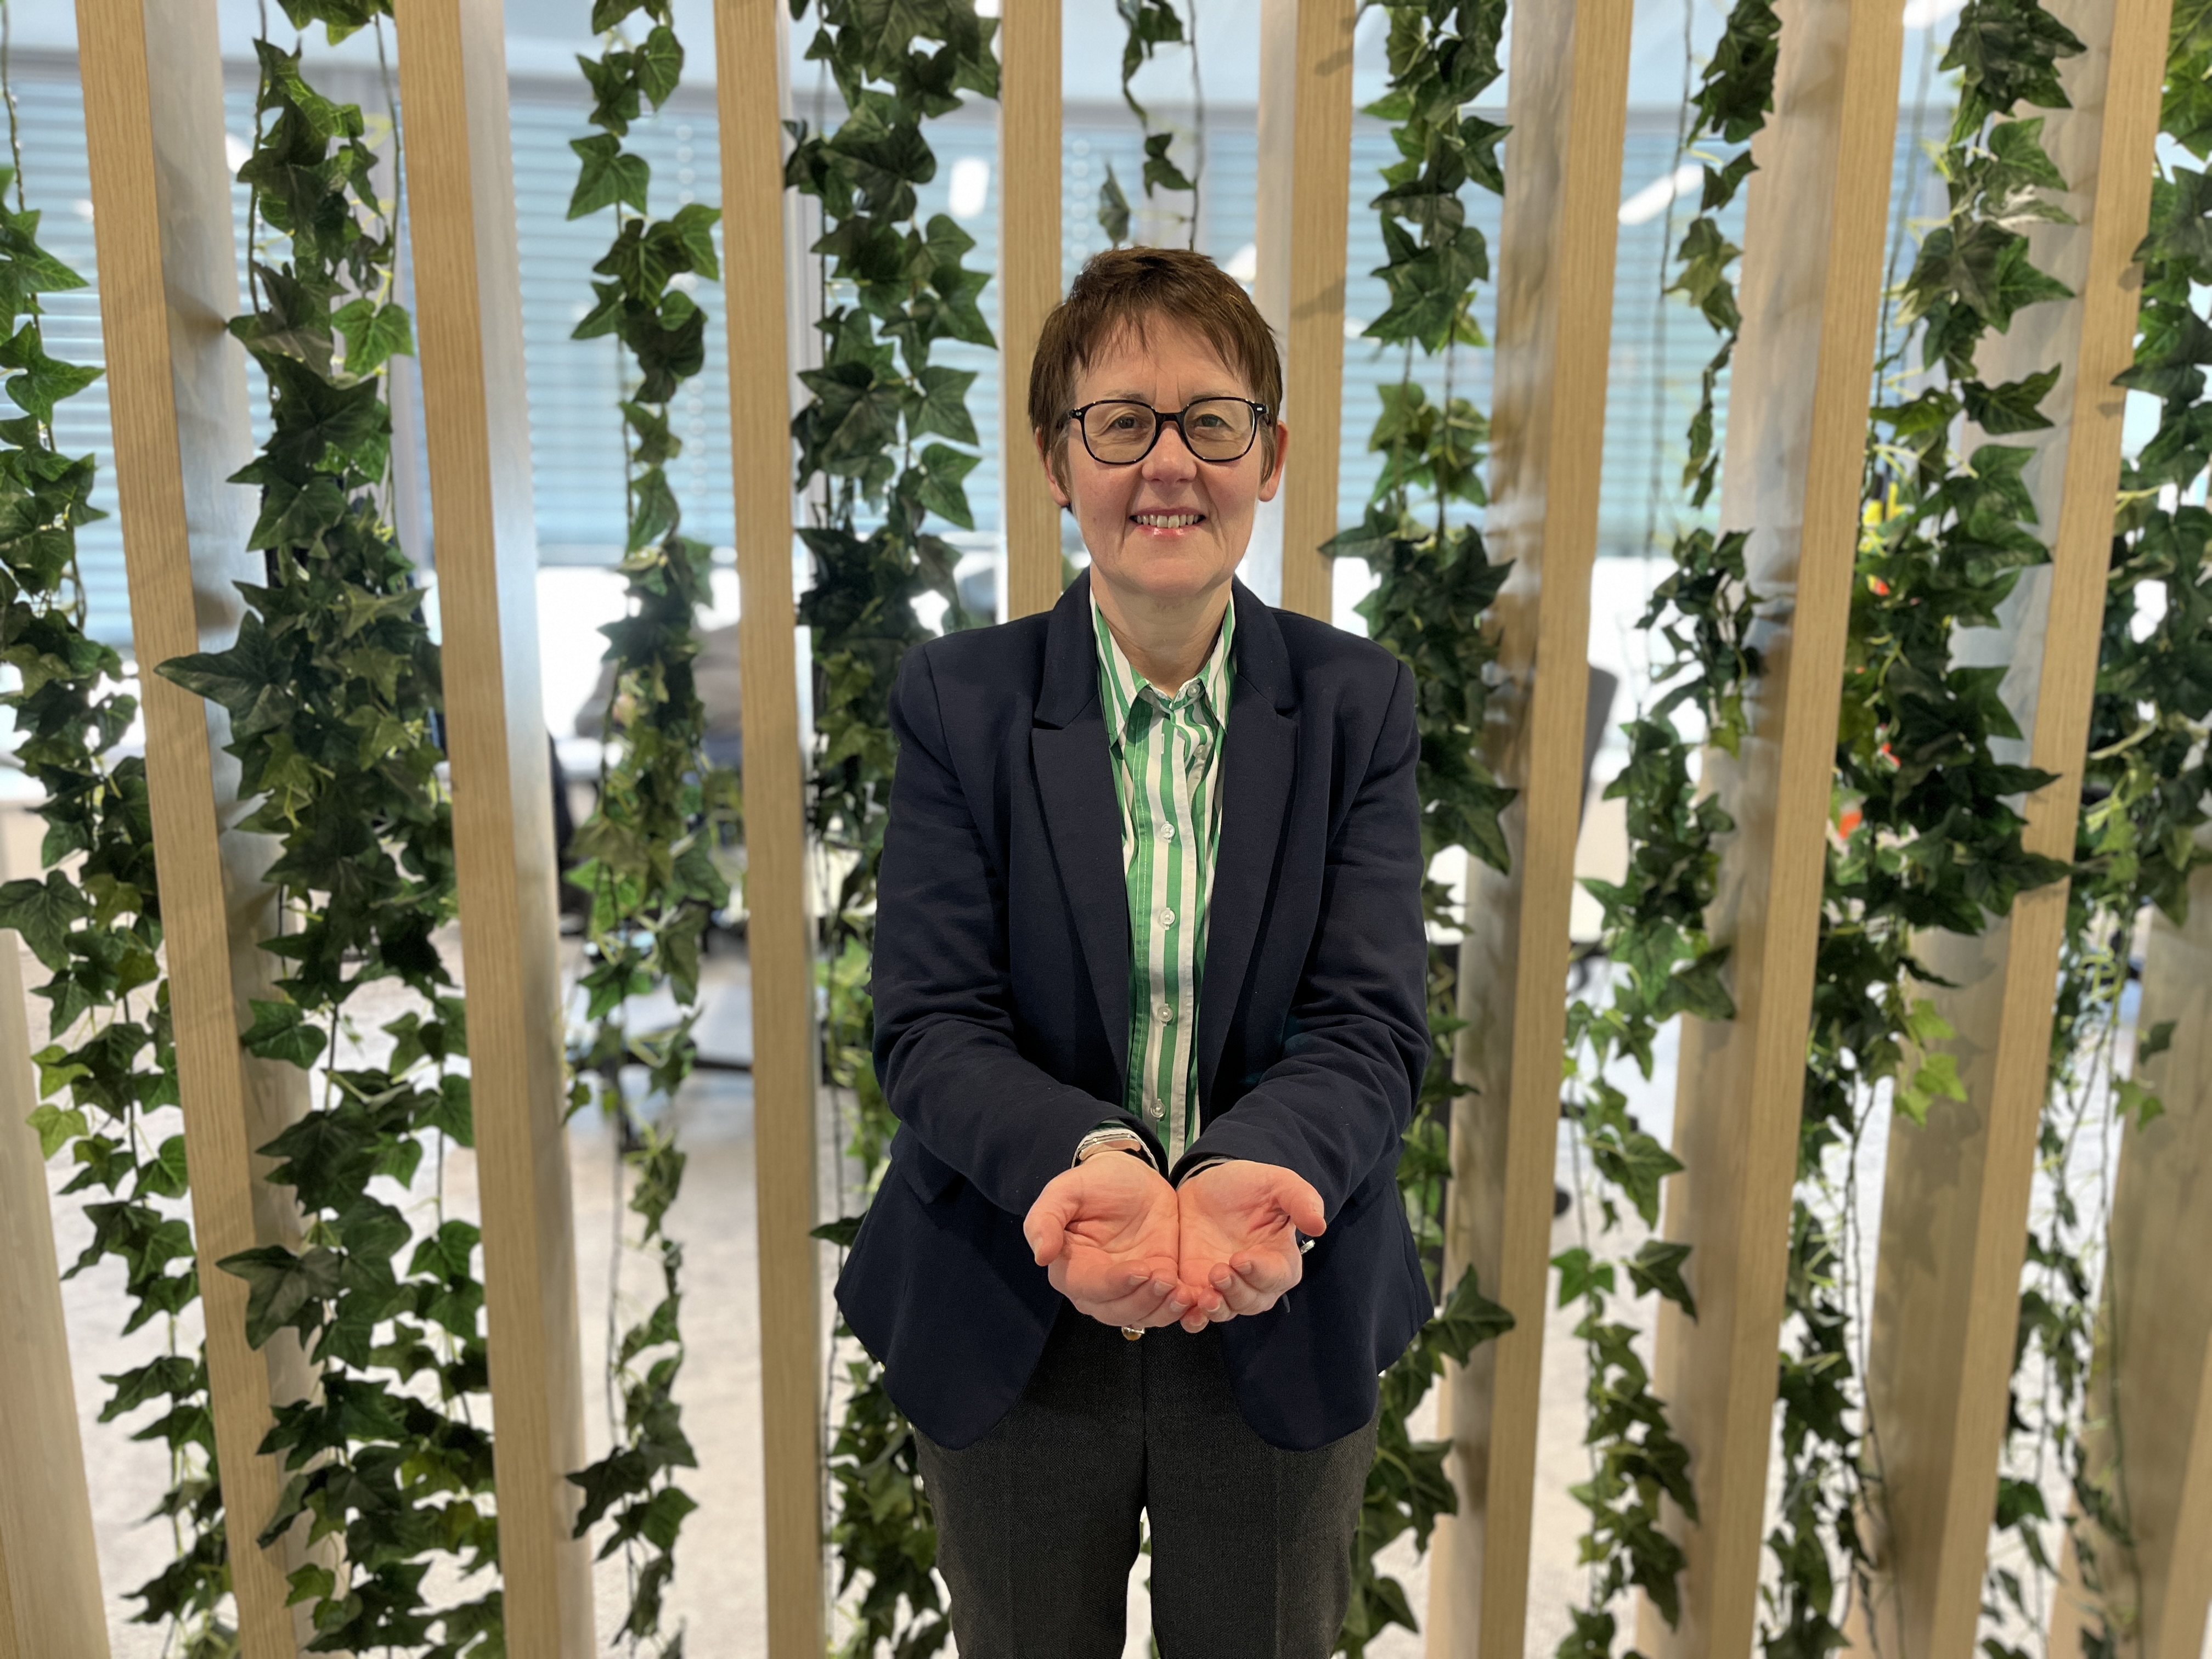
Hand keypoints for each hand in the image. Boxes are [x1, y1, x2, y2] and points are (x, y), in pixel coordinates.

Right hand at [1023, 1152, 1192, 1328]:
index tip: (1141, 1270)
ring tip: (1184, 1293)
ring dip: (1164, 1310)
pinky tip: (1193, 1298)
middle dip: (1144, 1300)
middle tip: (1168, 1281)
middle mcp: (1097, 1288)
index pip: (1089, 1287)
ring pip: (1142, 1316)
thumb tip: (1041, 1255)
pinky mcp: (1155, 1286)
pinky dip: (1180, 1311)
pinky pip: (1164, 1310)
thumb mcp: (1066, 1190)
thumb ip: (1046, 1218)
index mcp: (1069, 1268)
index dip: (1115, 1284)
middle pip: (1116, 1311)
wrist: (1132, 1177)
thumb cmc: (1095, 1182)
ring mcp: (1128, 1291)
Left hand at [1174, 1160, 1325, 1332]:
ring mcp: (1226, 1287)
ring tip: (1204, 1296)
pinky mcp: (1198, 1289)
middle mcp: (1255, 1280)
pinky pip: (1198, 1314)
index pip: (1278, 1276)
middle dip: (1236, 1291)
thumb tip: (1319, 1226)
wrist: (1206, 1185)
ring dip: (1217, 1309)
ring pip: (1227, 1312)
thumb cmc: (1249, 1185)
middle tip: (1218, 1271)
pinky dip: (1194, 1318)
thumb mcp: (1277, 1183)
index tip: (1241, 1259)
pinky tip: (1187, 1310)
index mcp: (1280, 1258)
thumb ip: (1300, 1200)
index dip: (1261, 1272)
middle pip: (1253, 1301)